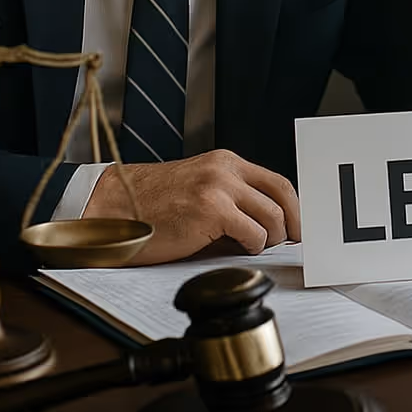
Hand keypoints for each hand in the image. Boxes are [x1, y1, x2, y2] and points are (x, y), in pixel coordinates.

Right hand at [82, 149, 300, 265]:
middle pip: (283, 194)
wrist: (114, 210)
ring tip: (255, 247)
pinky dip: (253, 245)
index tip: (297, 226)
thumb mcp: (199, 191)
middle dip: (294, 223)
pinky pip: (253, 233)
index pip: (277, 181)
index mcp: (225, 162)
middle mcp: (225, 169)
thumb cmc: (152, 207)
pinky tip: (238, 248)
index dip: (293, 206)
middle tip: (292, 242)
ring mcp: (218, 187)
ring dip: (270, 239)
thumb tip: (268, 226)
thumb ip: (231, 199)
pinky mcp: (210, 210)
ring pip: (271, 216)